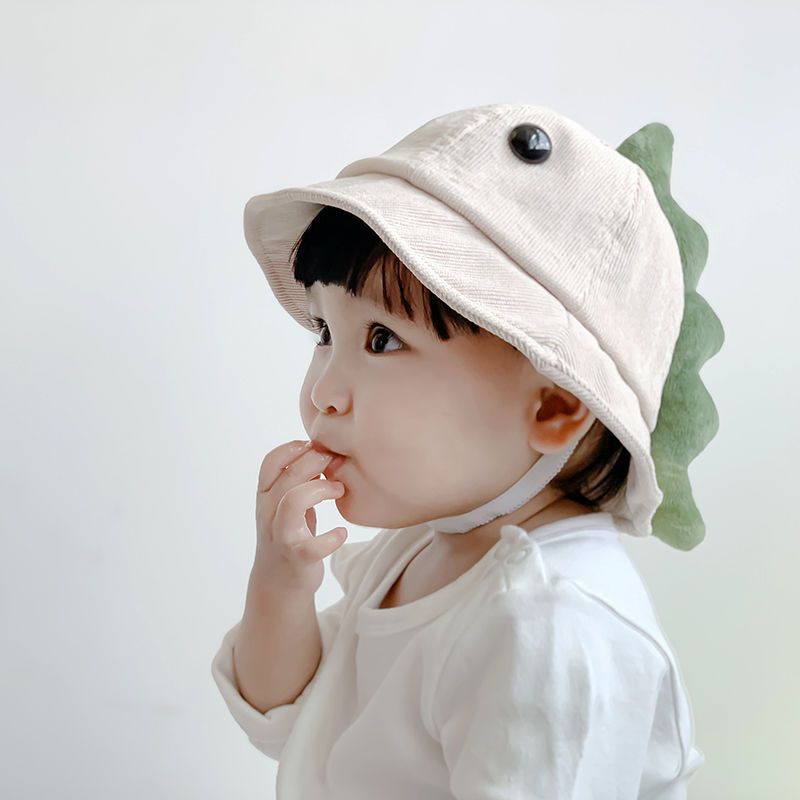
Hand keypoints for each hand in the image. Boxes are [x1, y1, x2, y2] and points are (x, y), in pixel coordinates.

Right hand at [252, 440, 347, 594]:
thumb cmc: (289, 534)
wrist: (278, 582)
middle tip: (335, 463)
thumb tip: (321, 450)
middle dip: (315, 462)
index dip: (292, 448)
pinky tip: (341, 533)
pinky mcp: (297, 558)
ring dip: (320, 490)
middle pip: (287, 476)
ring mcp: (280, 535)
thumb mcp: (287, 503)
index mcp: (266, 496)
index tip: (314, 446)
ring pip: (293, 502)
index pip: (269, 463)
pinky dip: (331, 538)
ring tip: (339, 490)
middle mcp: (268, 513)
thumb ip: (298, 480)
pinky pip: (313, 546)